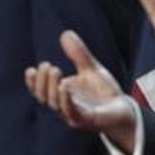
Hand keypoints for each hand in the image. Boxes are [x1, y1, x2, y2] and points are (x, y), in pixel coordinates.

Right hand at [25, 30, 137, 154]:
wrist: (124, 109)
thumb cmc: (104, 92)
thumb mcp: (90, 69)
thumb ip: (78, 54)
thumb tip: (65, 34)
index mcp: (60, 96)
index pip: (40, 91)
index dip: (32, 83)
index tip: (30, 70)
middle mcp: (63, 107)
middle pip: (44, 97)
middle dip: (42, 82)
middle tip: (47, 66)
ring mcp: (74, 115)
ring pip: (55, 104)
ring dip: (52, 88)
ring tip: (55, 70)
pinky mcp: (86, 120)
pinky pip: (72, 113)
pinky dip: (66, 100)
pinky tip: (64, 87)